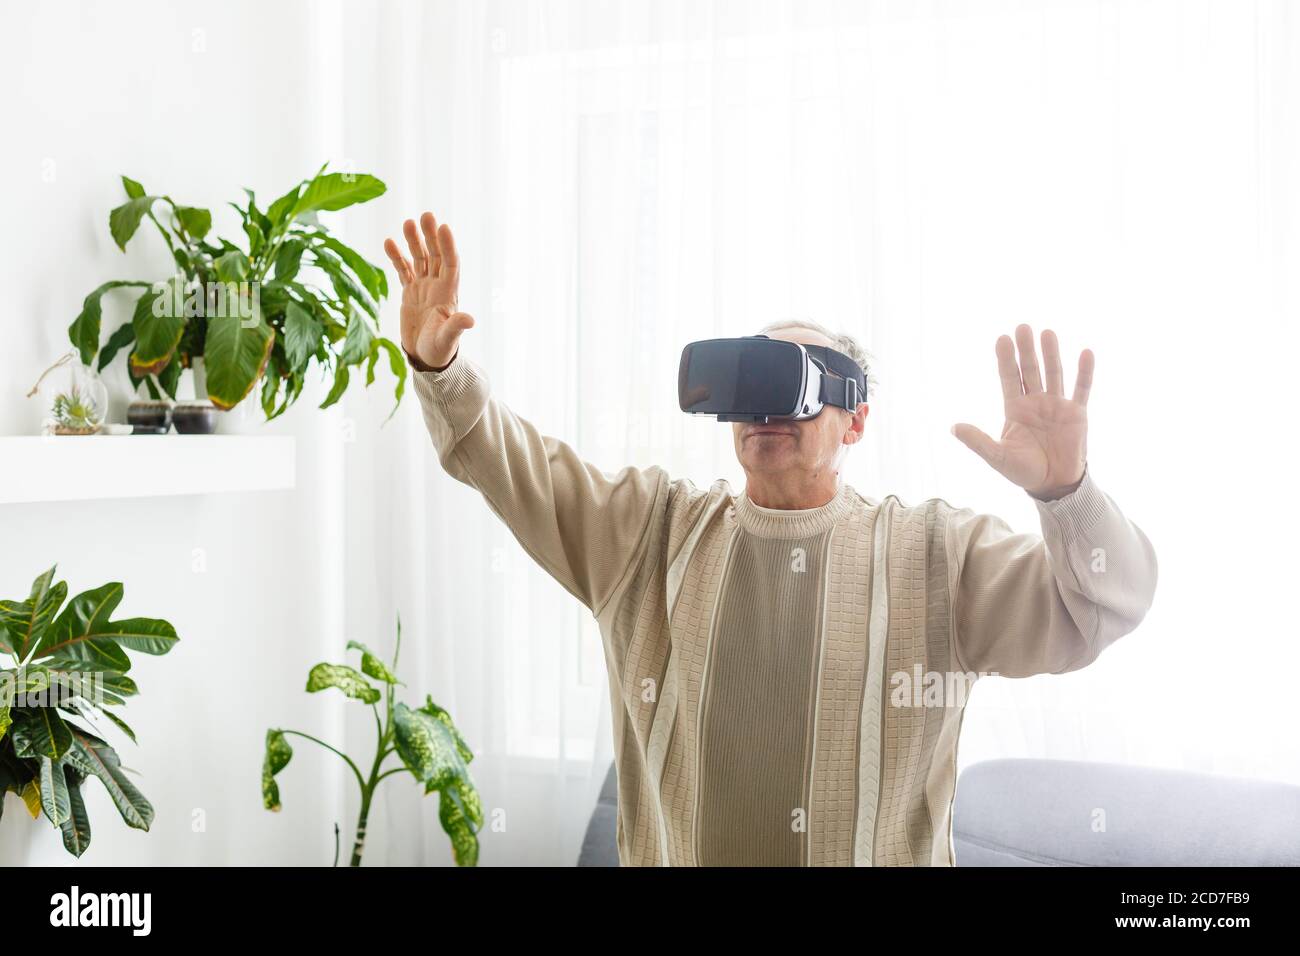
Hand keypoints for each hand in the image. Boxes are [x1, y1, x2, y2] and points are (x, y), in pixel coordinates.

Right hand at [382, 212, 474, 369]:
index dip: (448, 246)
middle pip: (435, 255)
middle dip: (431, 236)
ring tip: (408, 222)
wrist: (425, 358)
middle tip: (426, 215)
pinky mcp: (410, 292)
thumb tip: (471, 320)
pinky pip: (403, 270)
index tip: (443, 227)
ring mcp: (423, 287)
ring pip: (419, 258)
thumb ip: (456, 328)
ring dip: (414, 241)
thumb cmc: (439, 351)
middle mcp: (437, 286)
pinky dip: (397, 257)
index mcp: (448, 294)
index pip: (450, 264)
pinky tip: (389, 242)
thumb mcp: (447, 340)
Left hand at [952, 325, 1092, 499]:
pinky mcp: (1077, 413)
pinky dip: (1084, 372)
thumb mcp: (997, 457)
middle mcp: (1035, 402)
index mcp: (1015, 409)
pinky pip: (1081, 389)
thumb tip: (953, 427)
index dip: (1006, 360)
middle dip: (1026, 350)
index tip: (1002, 339)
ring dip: (1051, 354)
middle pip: (1030, 370)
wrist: (1054, 484)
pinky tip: (1085, 352)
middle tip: (1022, 327)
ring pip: (1054, 373)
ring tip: (1047, 333)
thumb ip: (978, 441)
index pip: (1009, 379)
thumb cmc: (1023, 471)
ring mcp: (1057, 405)